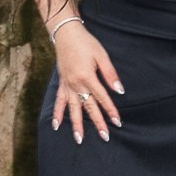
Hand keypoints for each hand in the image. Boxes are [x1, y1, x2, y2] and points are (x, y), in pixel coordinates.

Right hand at [48, 17, 123, 143]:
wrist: (66, 35)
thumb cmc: (86, 44)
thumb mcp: (101, 55)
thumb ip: (110, 73)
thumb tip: (119, 90)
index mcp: (88, 77)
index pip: (102, 98)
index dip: (110, 111)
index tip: (117, 122)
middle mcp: (76, 85)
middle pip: (88, 107)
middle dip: (97, 123)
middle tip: (105, 137)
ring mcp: (67, 86)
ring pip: (72, 109)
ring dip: (76, 125)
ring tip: (80, 139)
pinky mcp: (62, 85)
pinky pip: (59, 102)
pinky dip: (57, 114)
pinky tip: (56, 126)